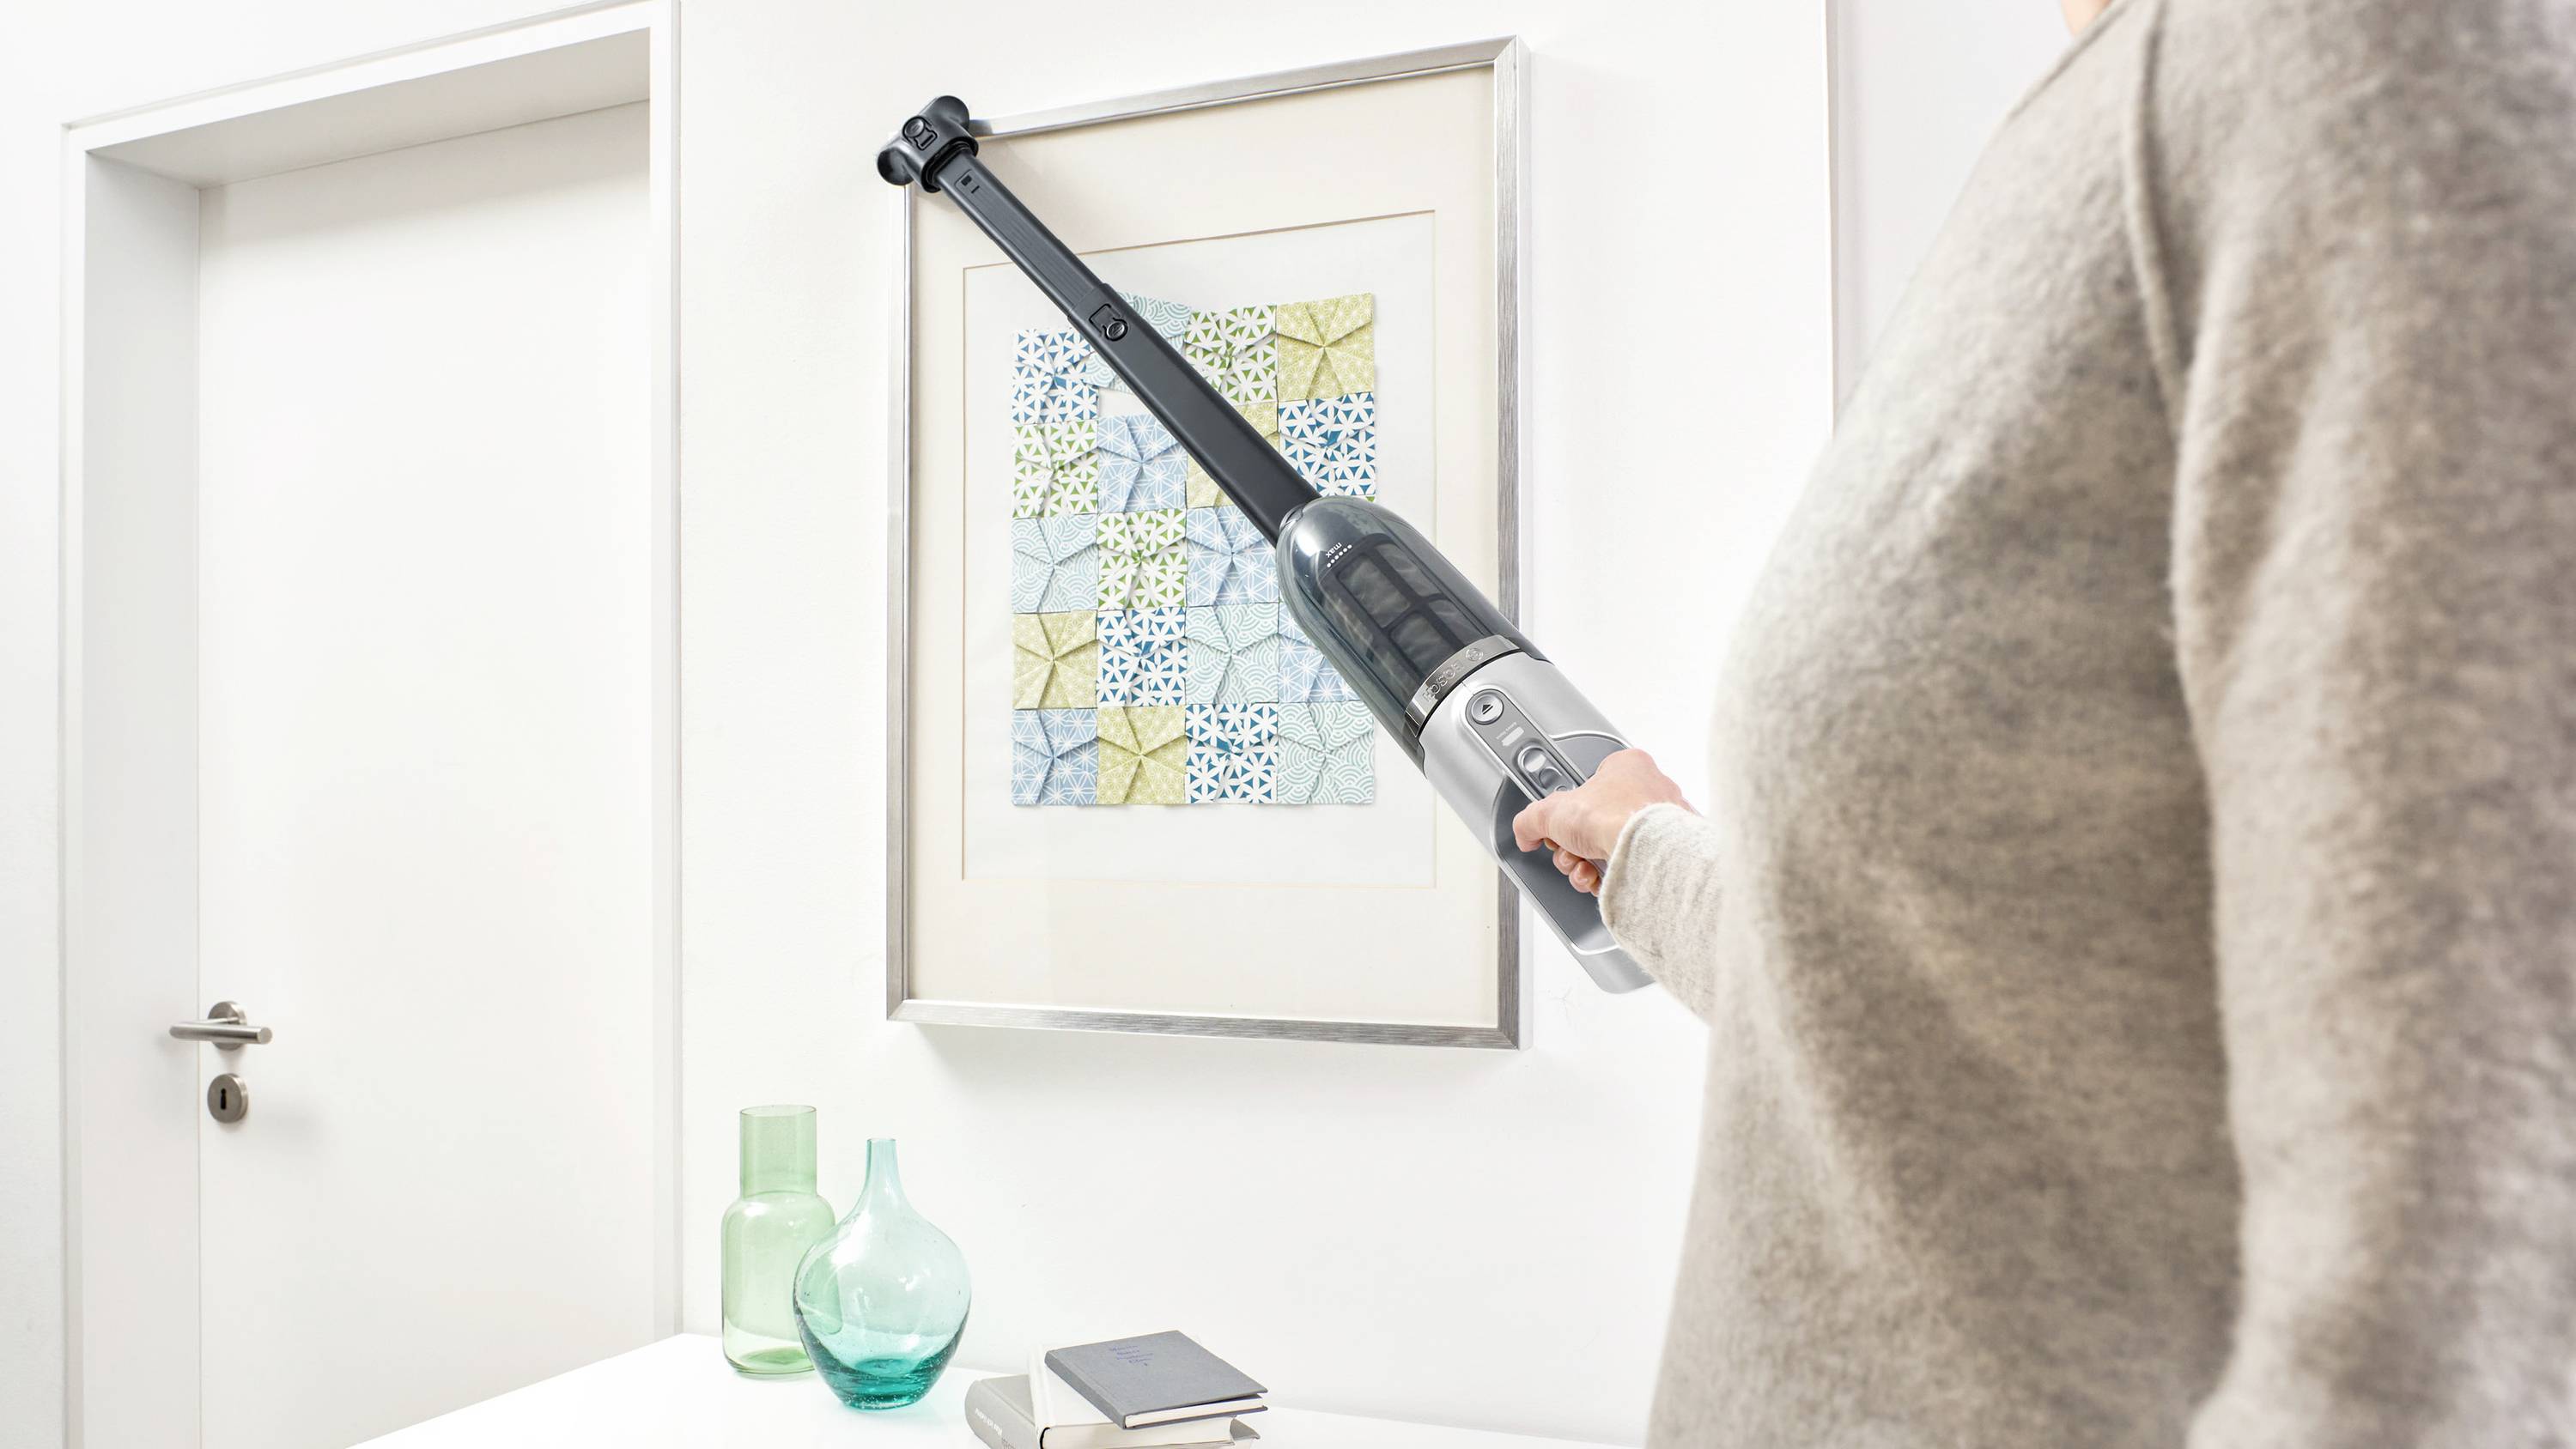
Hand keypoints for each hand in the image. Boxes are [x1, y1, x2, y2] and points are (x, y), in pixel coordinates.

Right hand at [1510, 749, 1693, 894]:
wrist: (1649, 852)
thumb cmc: (1618, 817)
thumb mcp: (1552, 811)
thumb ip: (1530, 820)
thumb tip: (1526, 832)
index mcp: (1628, 766)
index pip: (1589, 786)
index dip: (1567, 811)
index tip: (1555, 825)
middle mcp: (1651, 790)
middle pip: (1596, 821)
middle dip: (1575, 844)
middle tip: (1569, 850)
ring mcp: (1662, 822)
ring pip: (1612, 845)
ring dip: (1588, 862)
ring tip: (1584, 867)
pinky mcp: (1667, 851)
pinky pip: (1631, 864)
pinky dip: (1611, 875)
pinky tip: (1601, 878)